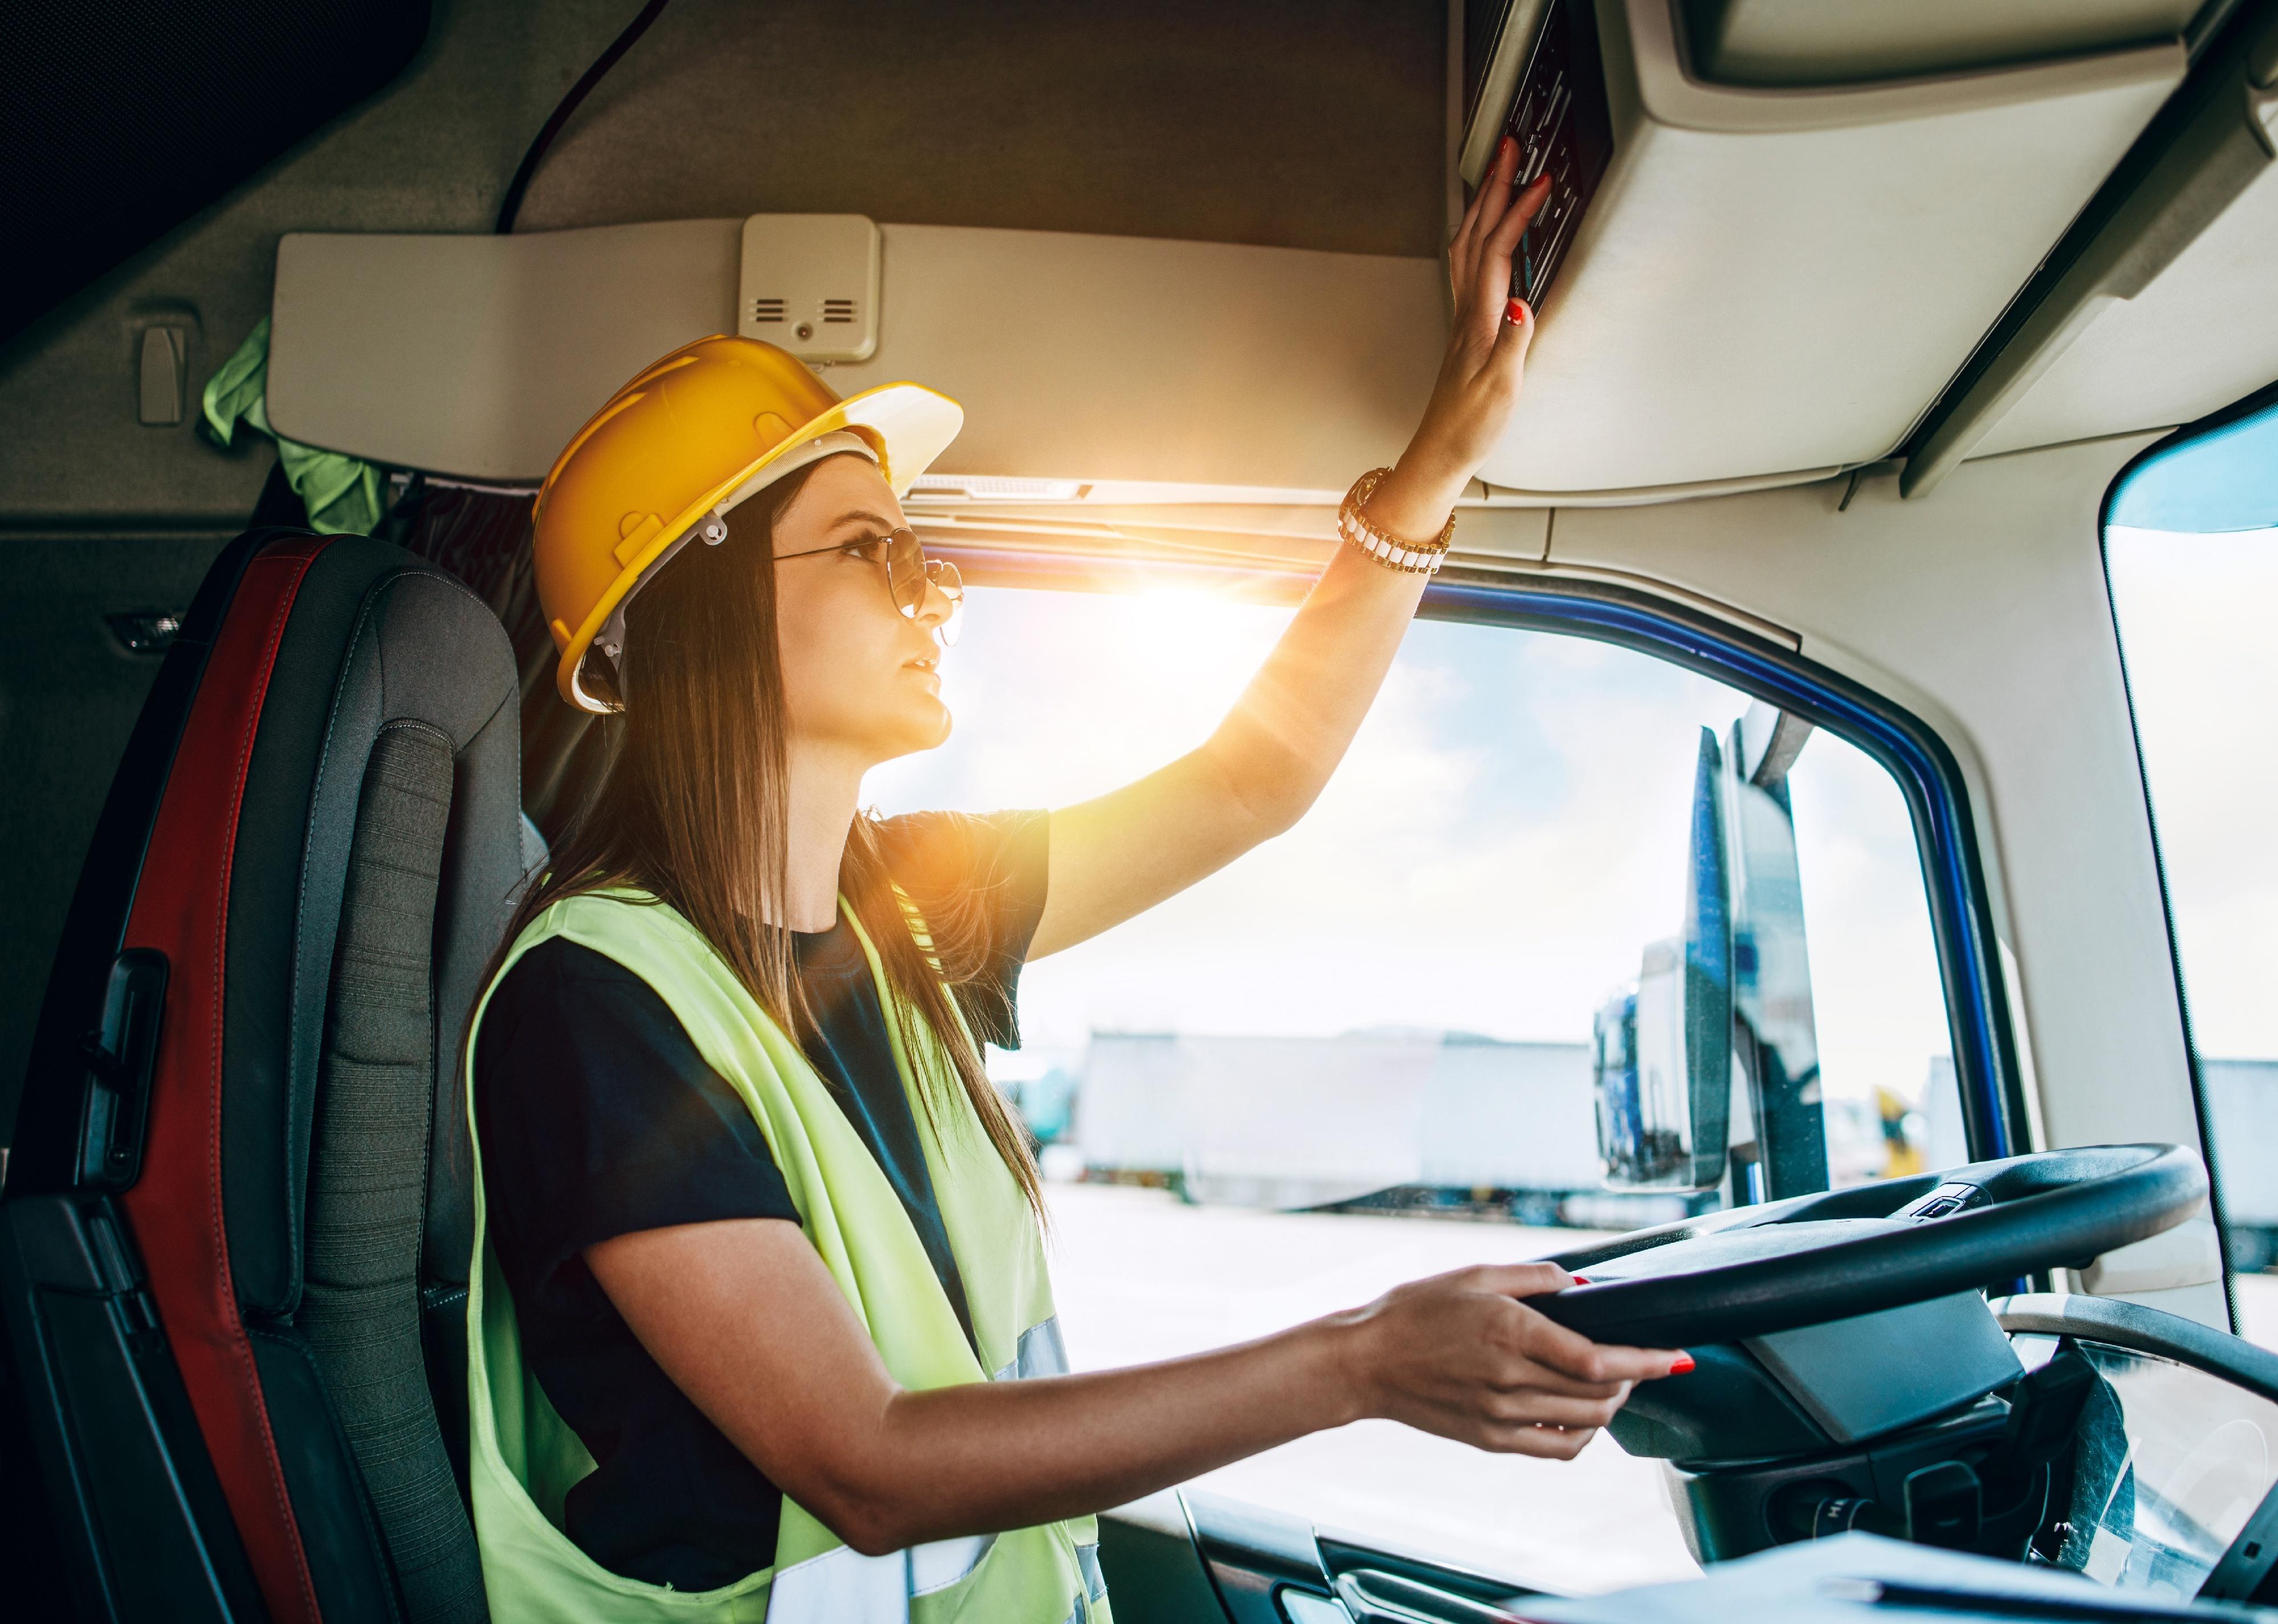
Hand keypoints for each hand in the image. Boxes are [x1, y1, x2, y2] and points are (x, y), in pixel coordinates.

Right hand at [1333, 1262, 1687, 1459]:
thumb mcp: (1473, 1274)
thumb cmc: (1415, 1311)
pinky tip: (1581, 1415)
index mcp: (1510, 1333)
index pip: (1598, 1359)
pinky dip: (1582, 1435)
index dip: (1646, 1361)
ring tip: (1613, 1385)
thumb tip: (1580, 1286)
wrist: (1366, 1361)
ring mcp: (1501, 1416)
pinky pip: (1555, 1449)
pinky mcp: (1491, 1440)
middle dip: (1633, 1380)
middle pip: (1599, 1395)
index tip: (1677, 1357)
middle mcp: (1510, 1380)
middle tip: (1640, 1361)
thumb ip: (1533, 1277)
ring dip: (1611, 1406)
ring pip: (1583, 1425)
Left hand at [1366, 137, 1550, 540]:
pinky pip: (1470, 266)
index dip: (1518, 211)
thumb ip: (1513, 344)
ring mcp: (1464, 316)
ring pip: (1469, 245)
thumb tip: (1523, 303)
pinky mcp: (1466, 327)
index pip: (1499, 250)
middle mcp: (1467, 311)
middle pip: (1477, 234)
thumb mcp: (1500, 390)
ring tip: (1500, 173)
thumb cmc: (1470, 427)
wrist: (1441, 451)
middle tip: (1510, 146)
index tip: (1541, 179)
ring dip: (1484, 204)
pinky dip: (1480, 235)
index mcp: (1480, 320)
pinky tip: (1488, 231)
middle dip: (1494, 186)